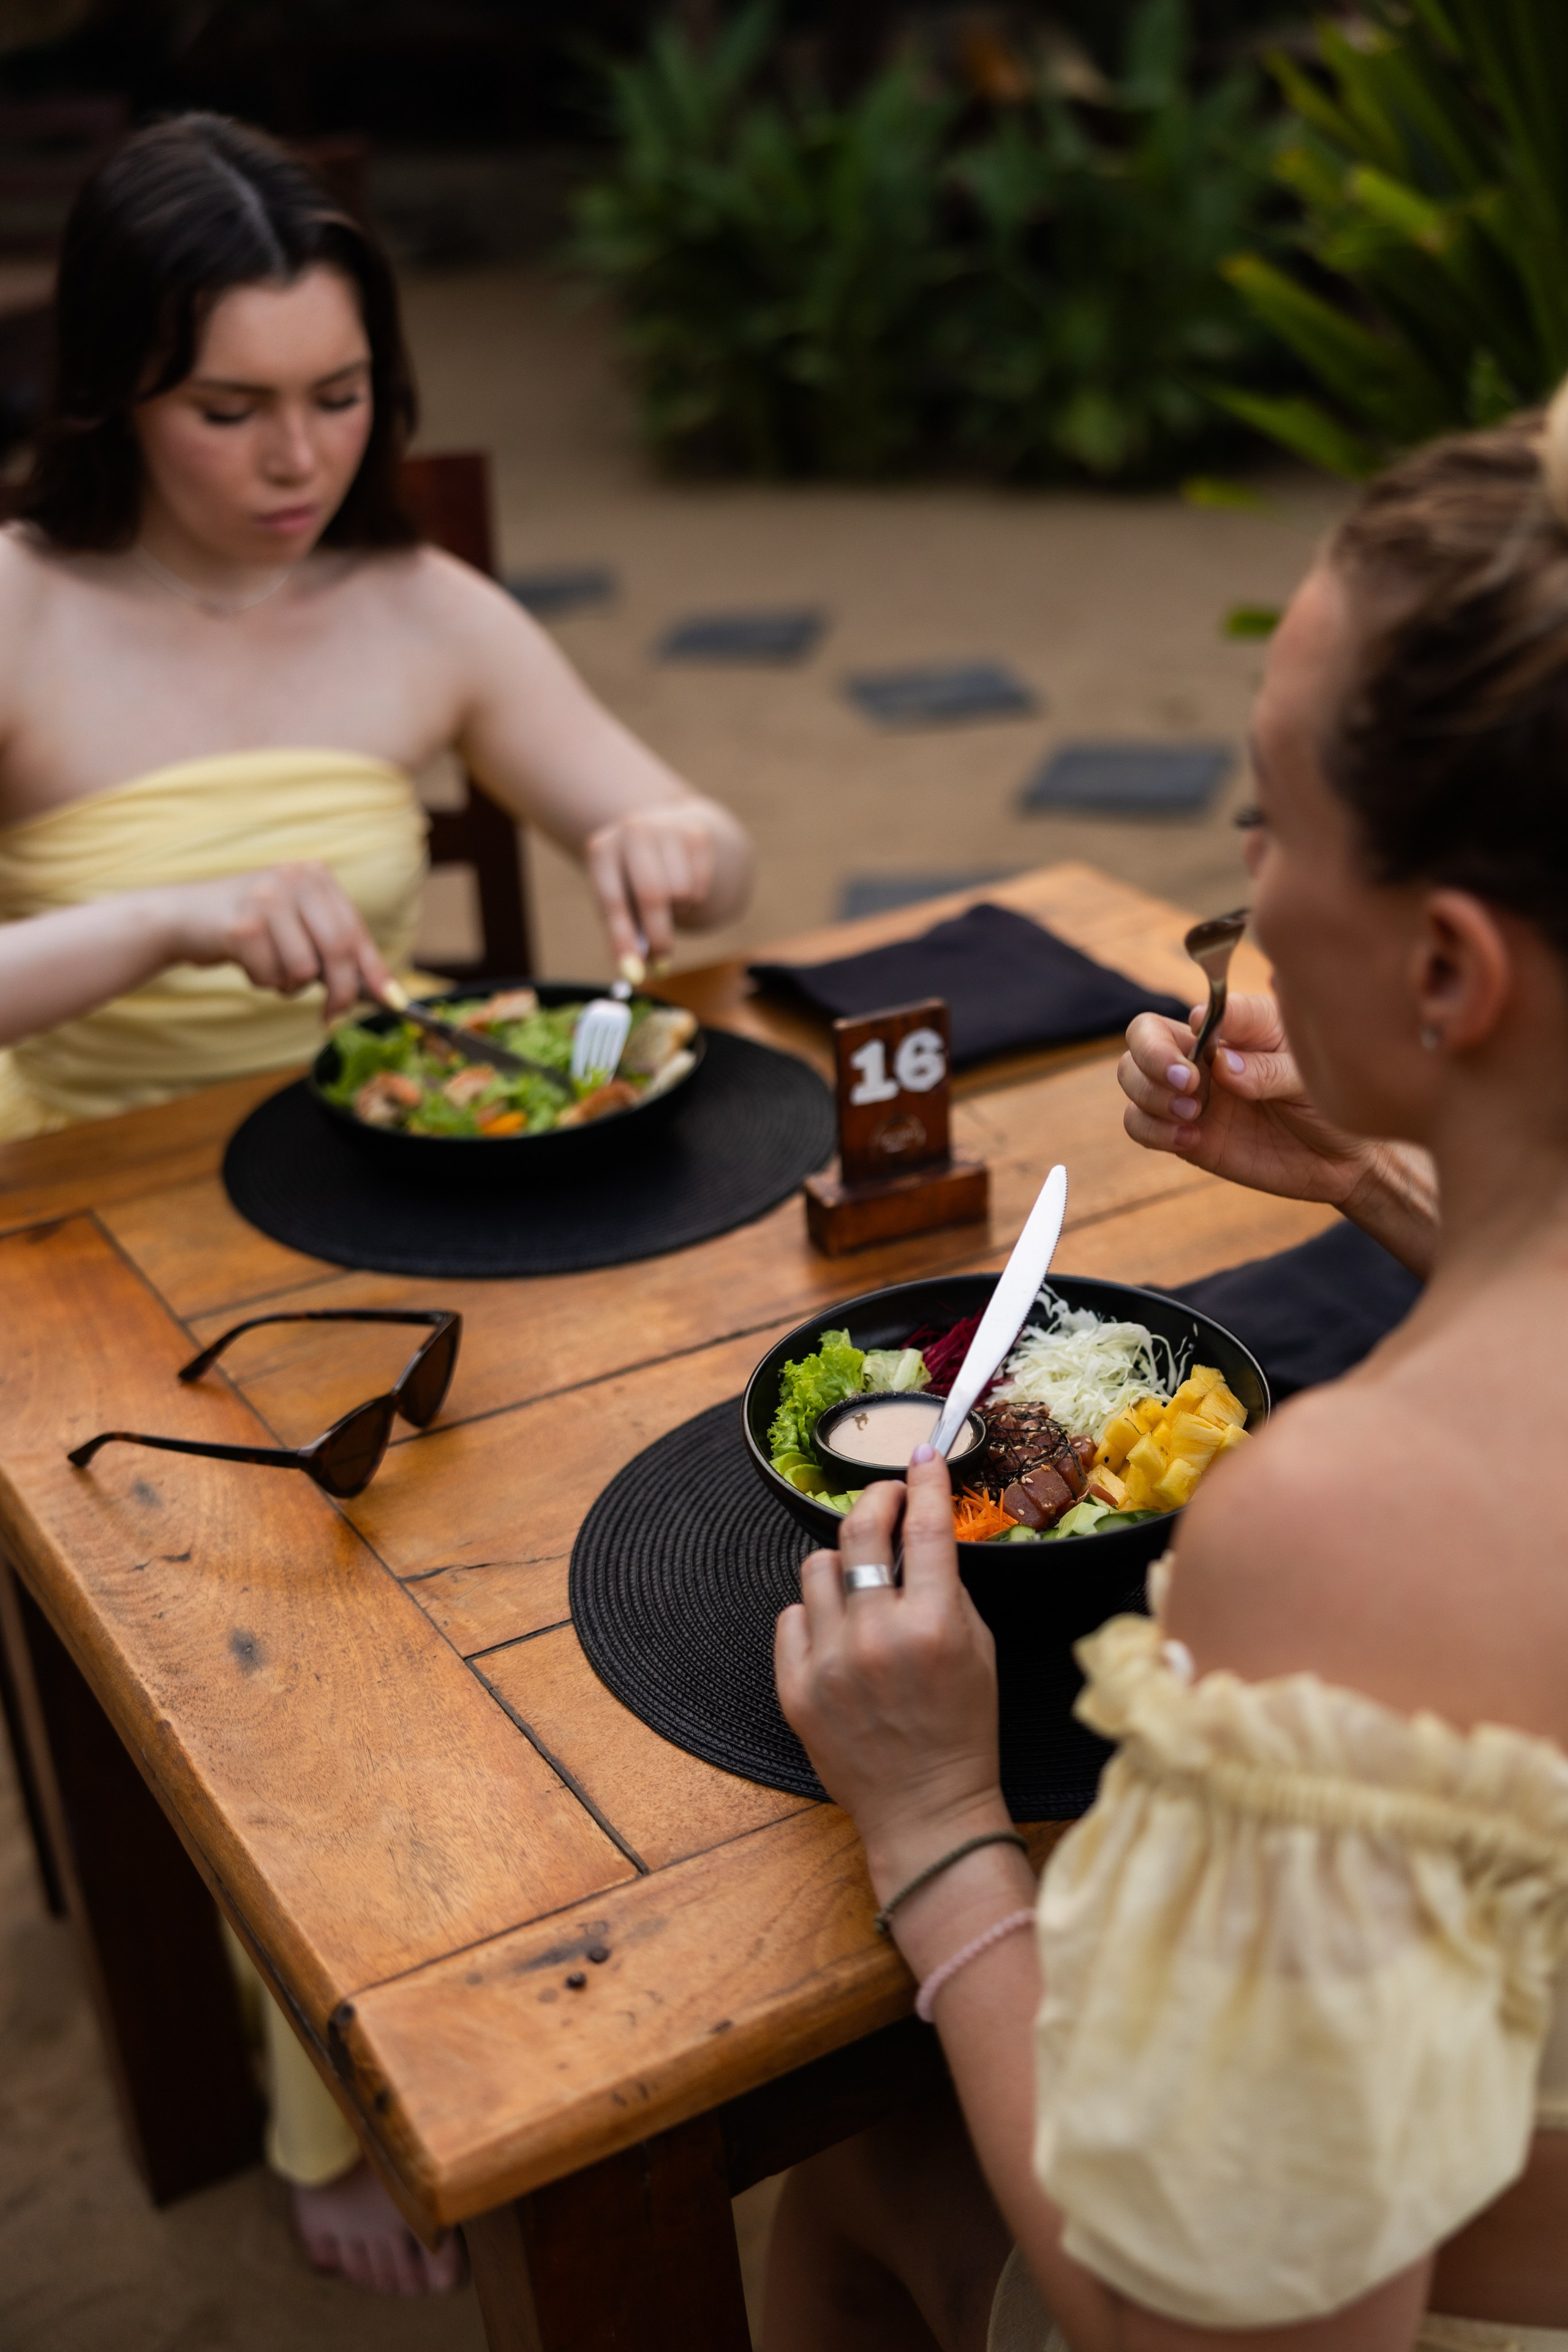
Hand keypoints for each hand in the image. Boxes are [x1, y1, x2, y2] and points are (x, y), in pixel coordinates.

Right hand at [153, 863, 390, 1019]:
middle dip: (340, 993)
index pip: (356, 931)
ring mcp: (267, 899)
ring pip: (303, 969)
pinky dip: (262, 981)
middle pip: (338, 950)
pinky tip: (246, 961)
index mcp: (316, 876)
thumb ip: (333, 949)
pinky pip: (270, 975)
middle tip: (332, 1017)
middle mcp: (295, 879)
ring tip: (269, 966)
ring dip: (288, 984)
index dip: (375, 971)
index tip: (392, 1002)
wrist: (181, 916)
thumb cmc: (250, 927)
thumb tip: (383, 991)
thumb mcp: (295, 924)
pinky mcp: (242, 926)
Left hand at [584, 803, 715, 968]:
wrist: (668, 832)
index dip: (622, 939)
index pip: (611, 900)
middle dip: (659, 937)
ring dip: (677, 912)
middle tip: (661, 963)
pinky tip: (684, 885)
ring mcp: (667, 829)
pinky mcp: (698, 835)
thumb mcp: (620, 899)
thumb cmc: (634, 878)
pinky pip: (700, 888)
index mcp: (602, 849)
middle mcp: (633, 832)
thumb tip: (633, 973)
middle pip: (653, 896)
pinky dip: (694, 900)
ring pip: (681, 894)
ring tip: (668, 903)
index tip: (632, 974)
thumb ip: (624, 933)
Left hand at [774, 1455, 1006, 1899]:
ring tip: (862, 1584)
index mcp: (932, 1625)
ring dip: (843, 1564)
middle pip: (860, 1531)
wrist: (925, 1808)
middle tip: (887, 1500)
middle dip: (877, 1501)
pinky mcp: (795, 1687)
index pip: (925, 1528)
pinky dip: (814, 1615)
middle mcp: (875, 1637)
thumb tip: (920, 1535)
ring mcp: (829, 1663)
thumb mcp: (979, 1649)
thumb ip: (947, 1589)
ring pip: (818, 1568)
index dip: (923, 1482)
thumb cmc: (962, 1728)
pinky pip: (790, 1617)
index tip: (922, 1457)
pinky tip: (838, 1632)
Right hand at [1119, 989, 1376, 1207]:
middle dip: (1151, 1056)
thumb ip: (1269, 1068)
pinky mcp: (1183, 1132)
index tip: (1211, 1048)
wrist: (1340, 1158)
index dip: (1195, 1023)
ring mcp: (1190, 1093)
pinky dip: (1152, 1130)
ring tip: (1191, 1115)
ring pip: (1132, 1077)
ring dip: (1148, 1094)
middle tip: (1188, 1083)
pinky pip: (1139, 1124)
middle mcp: (1204, 1054)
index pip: (1201, 1008)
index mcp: (1239, 1027)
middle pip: (1143, 1034)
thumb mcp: (1312, 1080)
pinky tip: (1190, 1139)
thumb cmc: (1330, 1103)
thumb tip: (1221, 1066)